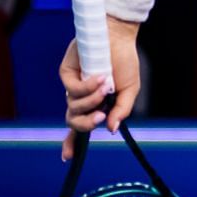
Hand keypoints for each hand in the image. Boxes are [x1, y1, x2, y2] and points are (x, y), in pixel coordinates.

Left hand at [59, 19, 140, 159]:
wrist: (118, 38)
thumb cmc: (125, 62)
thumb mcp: (130, 90)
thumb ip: (121, 110)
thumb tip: (111, 129)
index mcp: (95, 104)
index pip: (80, 127)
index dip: (72, 143)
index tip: (67, 158)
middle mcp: (82, 98)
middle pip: (73, 121)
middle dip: (86, 123)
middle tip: (101, 116)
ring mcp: (72, 86)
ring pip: (73, 107)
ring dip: (92, 99)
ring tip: (107, 84)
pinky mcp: (66, 74)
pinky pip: (72, 89)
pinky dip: (87, 86)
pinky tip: (100, 76)